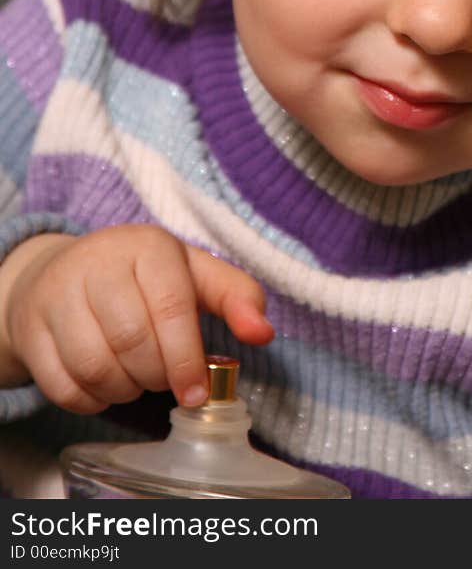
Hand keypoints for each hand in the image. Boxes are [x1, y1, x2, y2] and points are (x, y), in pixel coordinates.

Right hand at [0, 224, 273, 413]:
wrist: (66, 271)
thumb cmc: (145, 277)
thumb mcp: (194, 274)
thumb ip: (237, 296)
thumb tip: (263, 333)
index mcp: (148, 246)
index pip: (170, 306)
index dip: (186, 356)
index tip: (196, 392)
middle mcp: (98, 263)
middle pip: (132, 341)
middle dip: (157, 375)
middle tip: (166, 379)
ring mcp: (58, 294)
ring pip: (95, 366)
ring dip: (124, 390)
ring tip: (138, 380)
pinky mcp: (31, 328)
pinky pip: (62, 385)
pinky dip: (90, 400)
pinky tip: (106, 387)